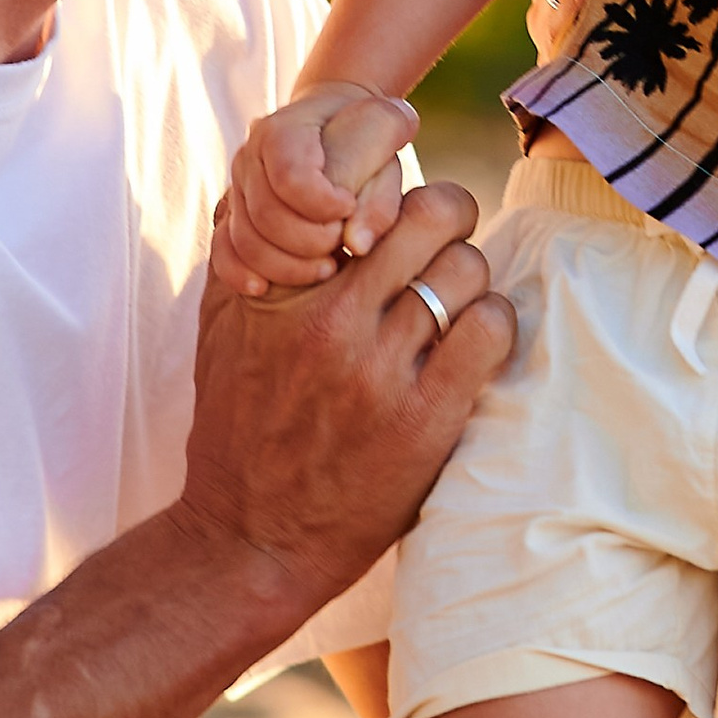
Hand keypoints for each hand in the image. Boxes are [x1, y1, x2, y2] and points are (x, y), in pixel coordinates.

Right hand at [180, 180, 516, 627]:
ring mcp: (380, 370)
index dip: (396, 196)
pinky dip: (494, 324)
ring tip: (452, 310)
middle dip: (449, 224)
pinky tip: (471, 346)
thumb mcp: (223, 327)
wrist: (251, 537)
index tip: (394, 223)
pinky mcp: (424, 419)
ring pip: (468, 270)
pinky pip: (490, 330)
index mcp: (284, 289)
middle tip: (442, 253)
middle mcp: (331, 319)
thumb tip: (263, 180)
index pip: (366, 191)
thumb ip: (244, 251)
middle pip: (435, 216)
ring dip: (470, 283)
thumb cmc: (239, 426)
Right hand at [214, 84, 419, 296]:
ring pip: (245, 240)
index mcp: (283, 131)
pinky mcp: (233, 215)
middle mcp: (250, 157)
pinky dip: (241, 274)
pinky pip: (223, 252)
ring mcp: (238, 188)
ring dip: (286, 266)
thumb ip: (380, 192)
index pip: (290, 177)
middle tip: (343, 247)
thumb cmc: (369, 136)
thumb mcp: (386, 145)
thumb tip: (357, 245)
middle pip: (266, 216)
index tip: (349, 207)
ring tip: (329, 267)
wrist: (340, 124)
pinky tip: (265, 288)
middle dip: (309, 242)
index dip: (322, 203)